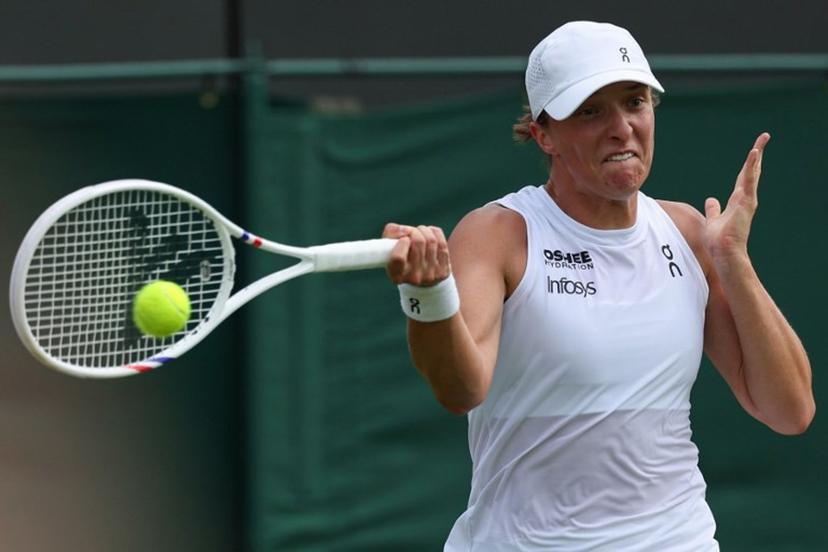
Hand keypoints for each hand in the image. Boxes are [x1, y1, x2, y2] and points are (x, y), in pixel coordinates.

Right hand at [382, 223, 450, 285]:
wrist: (421, 278)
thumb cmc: (402, 256)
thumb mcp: (389, 247)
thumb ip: (391, 233)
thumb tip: (406, 230)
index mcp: (396, 276)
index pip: (398, 257)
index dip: (402, 243)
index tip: (404, 239)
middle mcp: (414, 278)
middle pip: (418, 242)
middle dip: (415, 231)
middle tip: (412, 232)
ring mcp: (430, 276)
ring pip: (431, 240)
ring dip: (425, 230)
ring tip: (420, 232)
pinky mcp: (443, 272)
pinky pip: (442, 243)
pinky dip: (435, 234)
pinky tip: (430, 234)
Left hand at [703, 132, 769, 264]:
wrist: (723, 251)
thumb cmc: (719, 239)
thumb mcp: (714, 219)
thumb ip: (714, 209)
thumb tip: (711, 199)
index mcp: (737, 200)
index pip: (744, 177)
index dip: (749, 164)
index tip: (754, 151)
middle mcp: (745, 198)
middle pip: (751, 171)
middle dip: (757, 153)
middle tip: (764, 137)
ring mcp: (747, 200)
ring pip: (752, 173)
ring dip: (756, 155)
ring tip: (762, 139)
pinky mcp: (746, 202)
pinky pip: (749, 181)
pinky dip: (751, 166)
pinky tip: (754, 153)